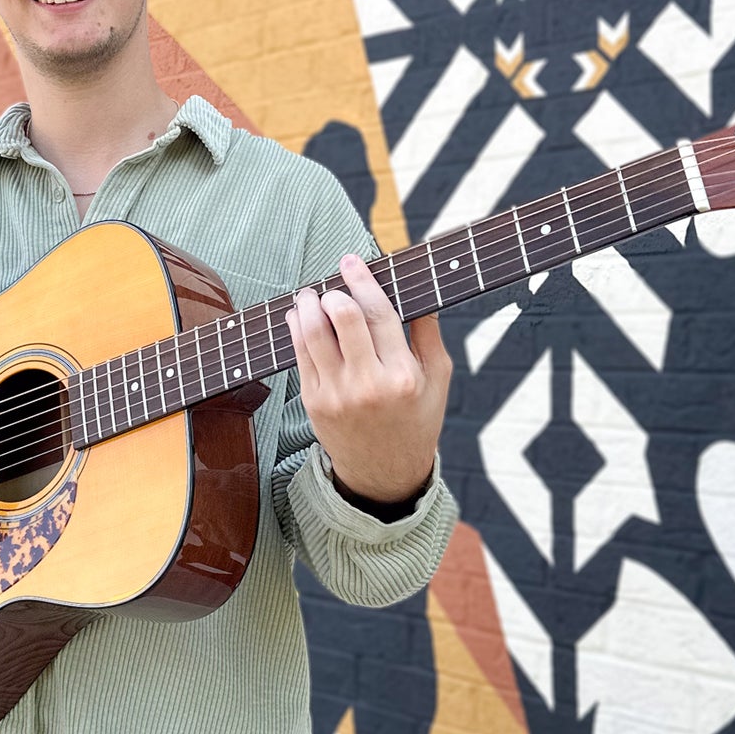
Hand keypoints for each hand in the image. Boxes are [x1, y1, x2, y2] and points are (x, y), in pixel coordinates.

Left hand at [286, 254, 450, 506]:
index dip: (363, 280)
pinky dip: (296, 328)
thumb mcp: (438, 380)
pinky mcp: (313, 402)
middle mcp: (368, 385)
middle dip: (335, 291)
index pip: (379, 314)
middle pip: (344, 318)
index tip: (352, 261)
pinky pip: (299, 355)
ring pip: (313, 333)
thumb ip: (429, 334)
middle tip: (334, 283)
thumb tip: (419, 289)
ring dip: (308, 304)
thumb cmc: (415, 420)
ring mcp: (337, 395)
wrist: (384, 472)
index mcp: (403, 376)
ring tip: (311, 294)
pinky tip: (300, 316)